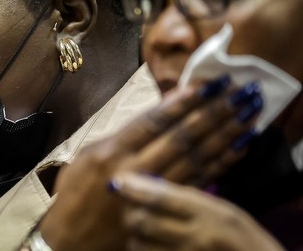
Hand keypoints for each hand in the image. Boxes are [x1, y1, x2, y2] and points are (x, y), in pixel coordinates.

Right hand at [38, 76, 262, 249]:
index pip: (153, 121)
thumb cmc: (76, 192)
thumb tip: (157, 115)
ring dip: (224, 135)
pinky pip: (198, 183)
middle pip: (180, 138)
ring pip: (195, 159)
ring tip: (247, 115)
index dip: (182, 102)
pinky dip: (221, 164)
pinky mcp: (164, 211)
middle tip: (238, 93)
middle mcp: (134, 170)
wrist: (72, 238)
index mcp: (112, 152)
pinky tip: (239, 147)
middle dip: (211, 113)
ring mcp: (152, 193)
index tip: (207, 84)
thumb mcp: (87, 156)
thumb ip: (121, 136)